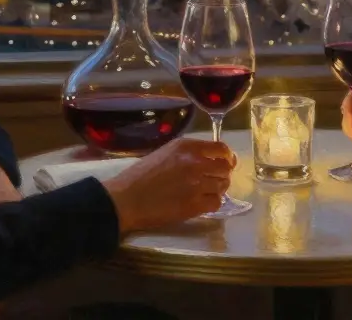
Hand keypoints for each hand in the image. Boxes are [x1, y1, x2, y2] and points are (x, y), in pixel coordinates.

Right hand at [101, 137, 235, 234]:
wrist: (125, 199)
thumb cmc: (140, 176)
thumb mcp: (165, 153)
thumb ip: (188, 153)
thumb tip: (211, 158)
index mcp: (187, 147)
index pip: (221, 148)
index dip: (227, 157)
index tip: (225, 163)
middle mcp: (195, 162)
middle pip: (225, 168)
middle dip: (223, 174)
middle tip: (214, 180)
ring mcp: (197, 184)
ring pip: (223, 186)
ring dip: (217, 189)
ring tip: (205, 192)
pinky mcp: (195, 205)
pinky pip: (216, 203)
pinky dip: (212, 203)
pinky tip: (201, 203)